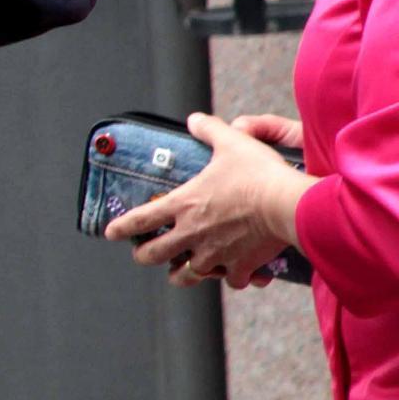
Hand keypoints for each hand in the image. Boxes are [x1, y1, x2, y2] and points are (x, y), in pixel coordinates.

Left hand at [105, 111, 315, 286]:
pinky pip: (231, 280)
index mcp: (183, 205)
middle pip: (154, 255)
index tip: (111, 233)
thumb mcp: (231, 143)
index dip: (122, 227)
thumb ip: (210, 130)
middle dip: (145, 255)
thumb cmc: (258, 175)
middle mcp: (192, 234)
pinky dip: (233, 277)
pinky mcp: (239, 267)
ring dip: (183, 274)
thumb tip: (196, 119)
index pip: (141, 219)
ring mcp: (214, 255)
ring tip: (183, 272)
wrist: (289, 205)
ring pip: (187, 275)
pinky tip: (237, 274)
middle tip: (144, 254)